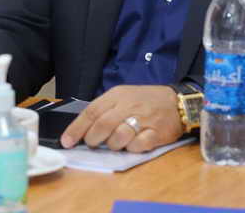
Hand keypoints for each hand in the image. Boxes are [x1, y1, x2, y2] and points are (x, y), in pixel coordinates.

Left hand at [60, 85, 183, 152]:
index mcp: (117, 95)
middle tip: (92, 144)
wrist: (177, 101)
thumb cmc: (146, 100)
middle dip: (93, 139)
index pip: (91, 112)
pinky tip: (134, 144)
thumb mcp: (123, 97)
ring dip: (113, 144)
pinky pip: (138, 146)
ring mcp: (143, 119)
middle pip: (102, 125)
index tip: (66, 141)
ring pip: (119, 137)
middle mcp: (129, 106)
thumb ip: (105, 110)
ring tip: (117, 142)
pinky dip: (132, 148)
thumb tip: (83, 130)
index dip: (76, 128)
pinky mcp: (156, 133)